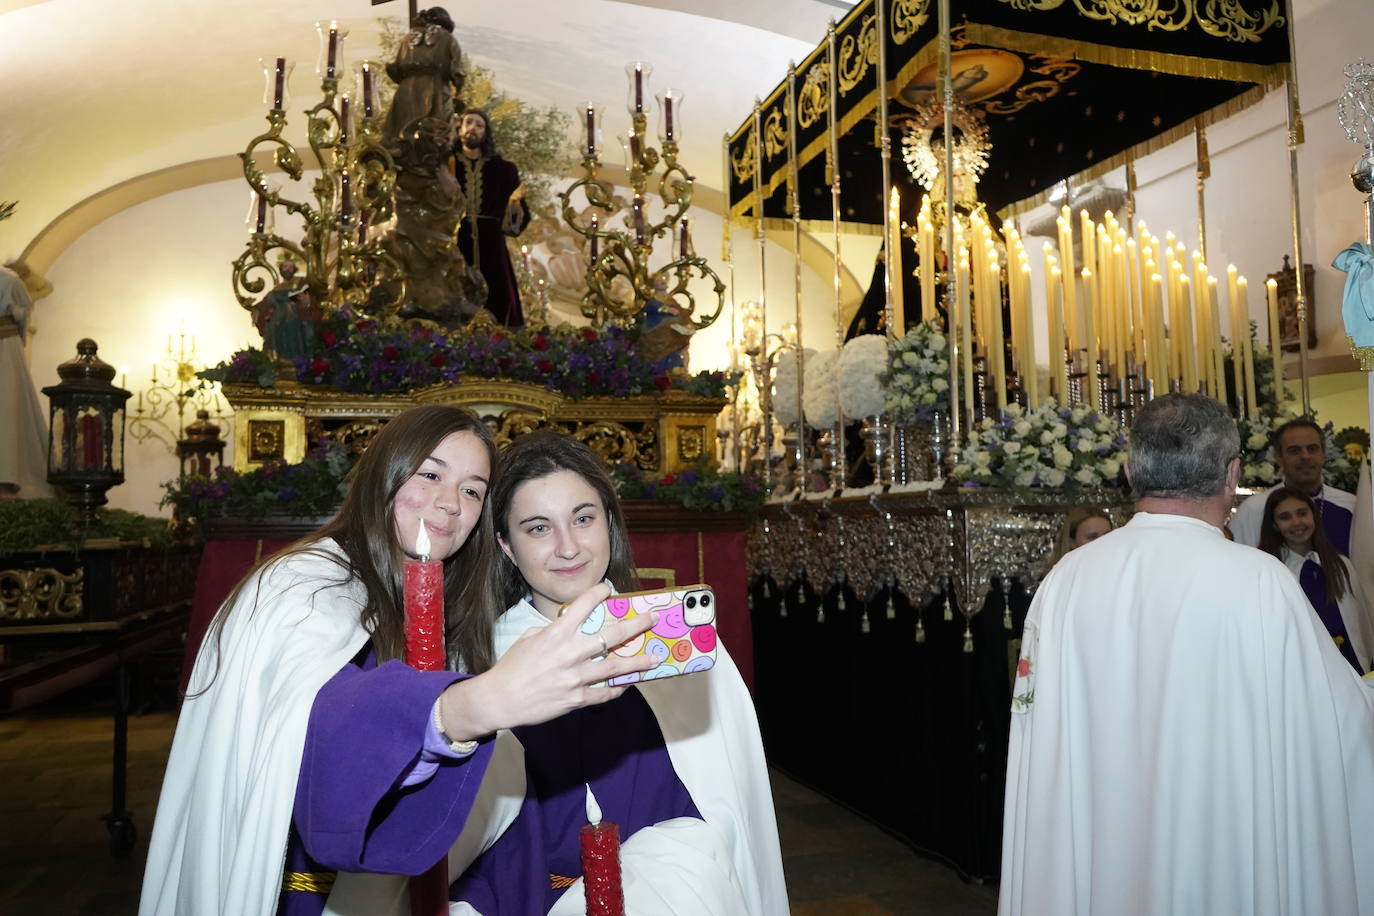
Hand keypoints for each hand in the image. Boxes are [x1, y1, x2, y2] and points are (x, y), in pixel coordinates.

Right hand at [438, 583, 659, 739]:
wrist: (500, 699)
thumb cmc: (511, 667)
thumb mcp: (529, 640)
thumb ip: (551, 632)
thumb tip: (569, 628)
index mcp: (556, 633)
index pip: (584, 606)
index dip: (599, 593)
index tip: (610, 589)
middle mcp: (570, 653)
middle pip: (612, 636)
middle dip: (636, 625)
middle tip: (652, 619)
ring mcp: (575, 677)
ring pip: (616, 667)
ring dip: (638, 662)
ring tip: (655, 658)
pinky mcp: (576, 699)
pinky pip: (604, 693)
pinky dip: (618, 688)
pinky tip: (628, 683)